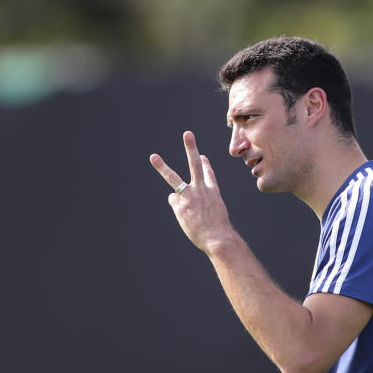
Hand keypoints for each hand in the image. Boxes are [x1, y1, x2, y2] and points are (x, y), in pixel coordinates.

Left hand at [150, 131, 235, 253]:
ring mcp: (189, 196)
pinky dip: (178, 206)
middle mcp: (201, 189)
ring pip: (173, 178)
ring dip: (162, 167)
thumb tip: (184, 199)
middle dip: (191, 148)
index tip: (202, 156)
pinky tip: (186, 215)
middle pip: (195, 165)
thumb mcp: (217, 213)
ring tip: (153, 157)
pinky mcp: (180, 205)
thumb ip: (205, 204)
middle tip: (187, 134)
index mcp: (213, 192)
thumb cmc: (218, 230)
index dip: (205, 164)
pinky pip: (174, 201)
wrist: (218, 238)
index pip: (208, 174)